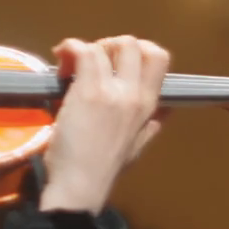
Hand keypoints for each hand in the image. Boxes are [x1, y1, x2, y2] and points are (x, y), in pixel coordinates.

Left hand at [38, 35, 167, 212]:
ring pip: (104, 46)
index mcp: (149, 105)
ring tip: (70, 67)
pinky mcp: (87, 91)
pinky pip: (82, 52)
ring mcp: (112, 90)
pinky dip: (68, 50)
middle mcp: (135, 93)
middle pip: (132, 44)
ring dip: (85, 50)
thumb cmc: (106, 168)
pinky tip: (60, 65)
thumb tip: (167, 109)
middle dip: (109, 45)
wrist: (82, 184)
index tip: (119, 62)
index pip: (160, 58)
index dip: (139, 49)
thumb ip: (153, 124)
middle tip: (93, 63)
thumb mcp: (139, 145)